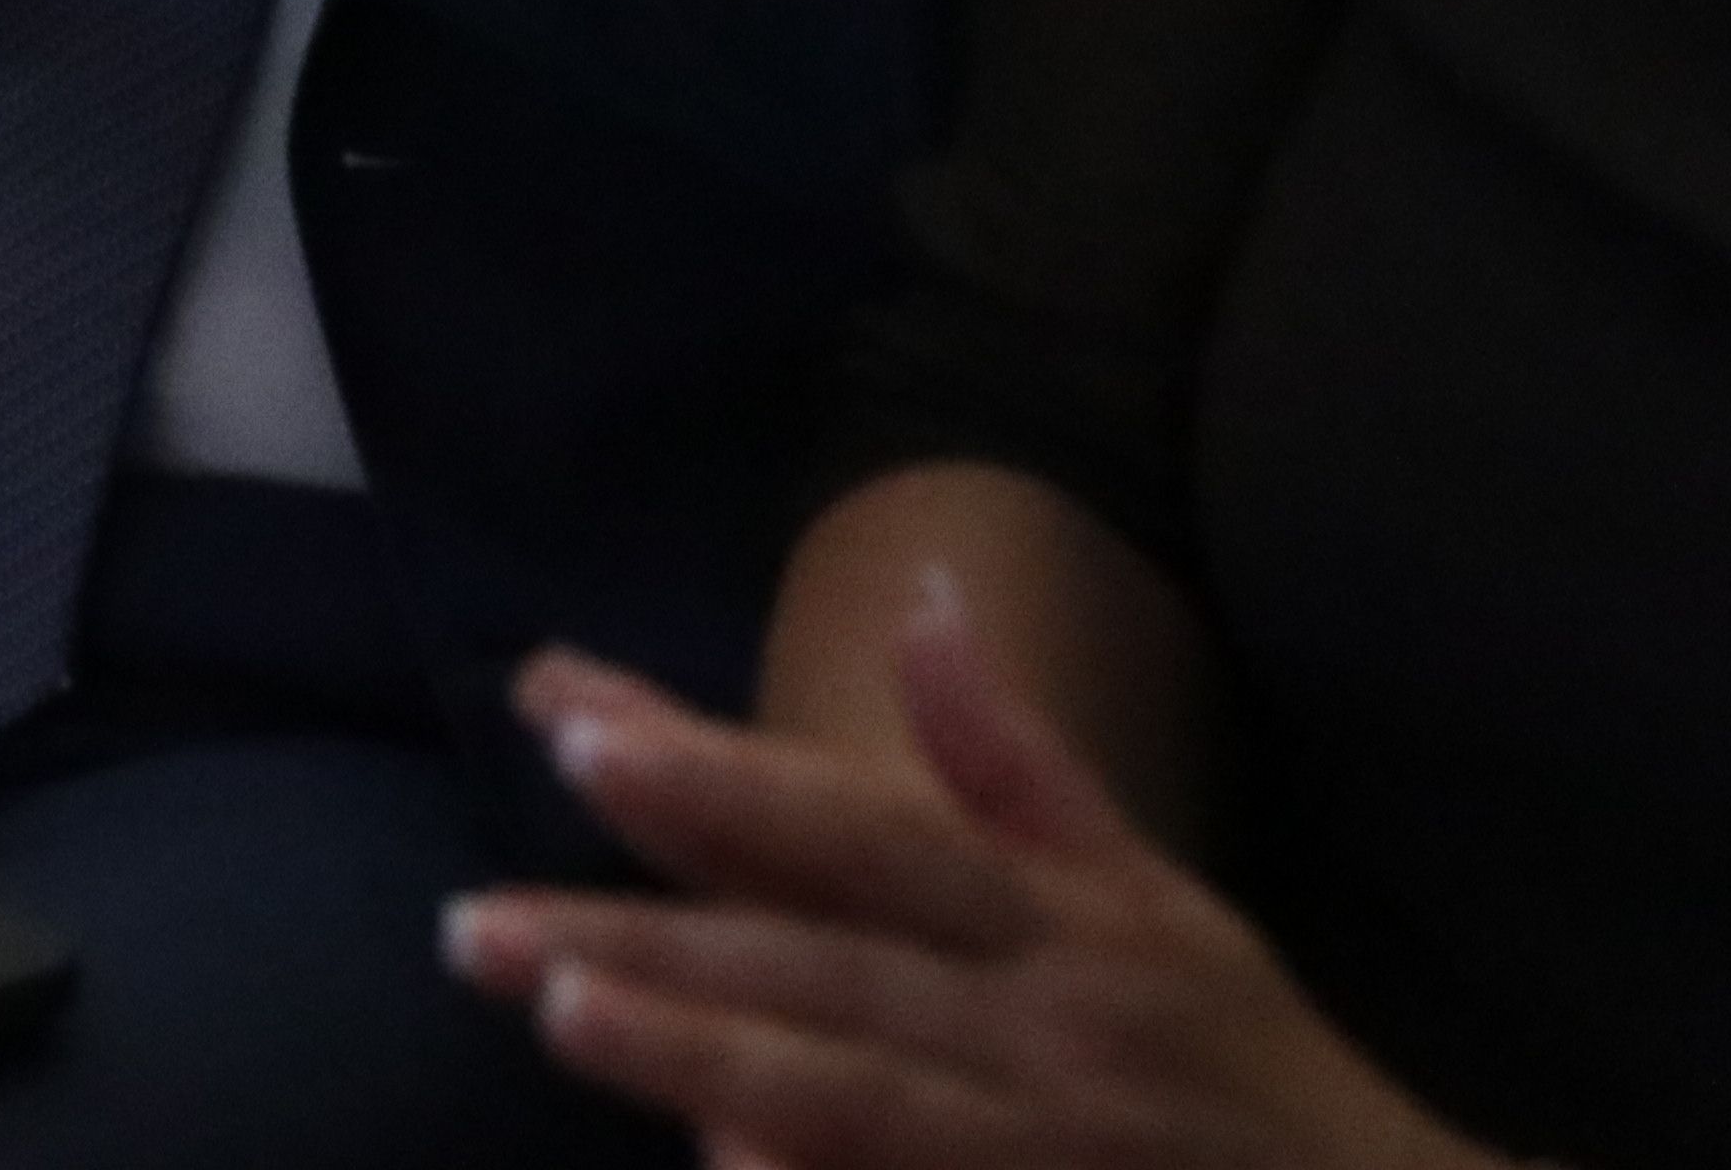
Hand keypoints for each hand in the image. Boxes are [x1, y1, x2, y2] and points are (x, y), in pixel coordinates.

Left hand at [444, 590, 1517, 1169]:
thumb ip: (1021, 770)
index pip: (861, 834)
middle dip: (646, 933)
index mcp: (1064, 923)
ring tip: (556, 1008)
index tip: (570, 728)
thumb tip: (924, 614)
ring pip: (850, 1094)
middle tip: (475, 918)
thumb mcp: (1160, 899)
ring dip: (699, 1052)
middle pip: (818, 968)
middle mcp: (1042, 1025)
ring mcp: (1037, 1147)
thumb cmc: (1254, 1067)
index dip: (721, 781)